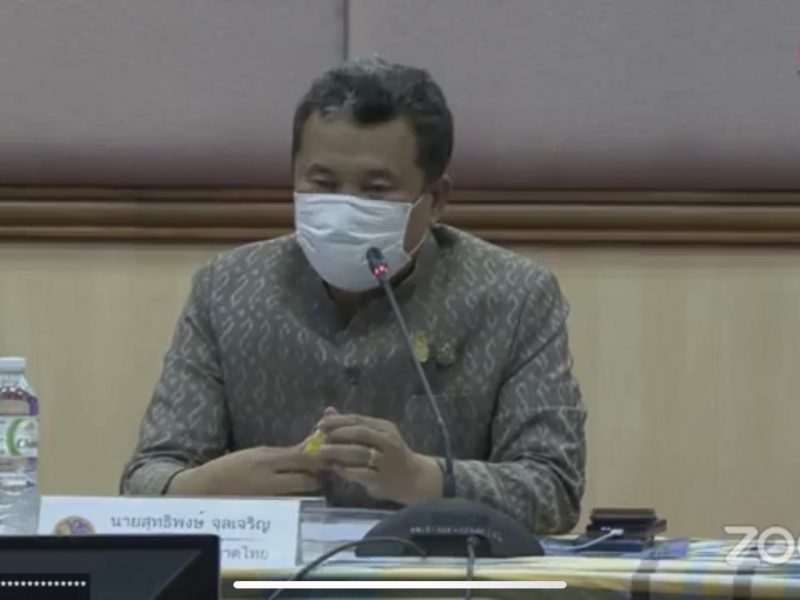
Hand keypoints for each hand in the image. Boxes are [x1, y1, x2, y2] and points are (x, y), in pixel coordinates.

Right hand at [167, 442, 322, 496]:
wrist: (203, 489)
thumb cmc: (230, 468)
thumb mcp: (255, 454)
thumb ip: (281, 454)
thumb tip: (308, 449)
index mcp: (266, 459)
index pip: (303, 458)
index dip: (320, 457)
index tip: (329, 454)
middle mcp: (269, 478)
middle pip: (308, 478)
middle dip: (320, 475)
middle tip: (323, 472)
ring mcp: (269, 496)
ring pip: (302, 492)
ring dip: (311, 487)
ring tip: (311, 482)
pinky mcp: (266, 509)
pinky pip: (290, 502)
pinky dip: (298, 497)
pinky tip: (298, 494)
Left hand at [317, 408, 442, 504]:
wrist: (414, 478)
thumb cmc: (390, 455)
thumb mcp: (375, 436)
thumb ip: (352, 425)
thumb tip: (328, 411)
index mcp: (384, 427)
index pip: (358, 420)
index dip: (337, 421)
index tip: (320, 424)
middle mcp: (387, 441)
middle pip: (359, 433)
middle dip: (337, 434)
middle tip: (319, 438)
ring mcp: (386, 461)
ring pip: (360, 452)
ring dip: (338, 451)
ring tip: (322, 452)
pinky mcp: (382, 479)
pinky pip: (362, 473)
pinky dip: (347, 470)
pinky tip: (336, 469)